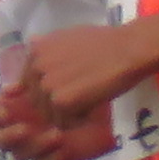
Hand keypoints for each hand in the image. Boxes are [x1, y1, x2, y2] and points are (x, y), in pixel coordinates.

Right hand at [0, 73, 118, 159]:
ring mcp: (37, 141)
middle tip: (25, 129)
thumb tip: (10, 88)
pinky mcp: (56, 155)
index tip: (6, 109)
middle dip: (6, 135)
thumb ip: (30, 77)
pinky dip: (51, 158)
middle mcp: (21, 124)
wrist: (114, 89)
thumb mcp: (56, 69)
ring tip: (57, 135)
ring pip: (18, 154)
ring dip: (34, 145)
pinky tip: (64, 145)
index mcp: (16, 103)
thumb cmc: (85, 75)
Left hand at [10, 22, 145, 125]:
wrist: (128, 50)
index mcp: (36, 50)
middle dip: (56, 104)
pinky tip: (92, 108)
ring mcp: (46, 84)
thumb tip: (32, 46)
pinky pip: (62, 122)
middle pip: (37, 100)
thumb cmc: (106, 41)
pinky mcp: (60, 101)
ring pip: (49, 113)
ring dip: (67, 114)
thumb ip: (48, 48)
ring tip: (88, 103)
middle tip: (80, 98)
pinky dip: (77, 121)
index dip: (50, 89)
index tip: (69, 89)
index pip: (30, 82)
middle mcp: (36, 66)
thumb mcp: (68, 36)